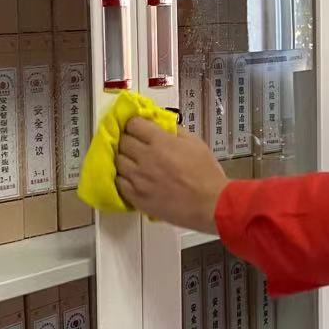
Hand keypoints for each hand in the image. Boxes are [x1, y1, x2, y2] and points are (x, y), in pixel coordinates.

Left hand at [116, 116, 227, 232]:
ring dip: (124, 158)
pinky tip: (131, 177)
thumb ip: (175, 131)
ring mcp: (139, 178)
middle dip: (127, 139)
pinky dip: (123, 177)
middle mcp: (146, 158)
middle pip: (122, 141)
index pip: (133, 124)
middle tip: (134, 143)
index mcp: (161, 142)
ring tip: (132, 161)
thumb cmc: (207, 174)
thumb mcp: (195, 143)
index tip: (137, 127)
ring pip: (117, 161)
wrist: (210, 204)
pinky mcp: (136, 197)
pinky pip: (118, 182)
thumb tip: (161, 125)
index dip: (134, 124)